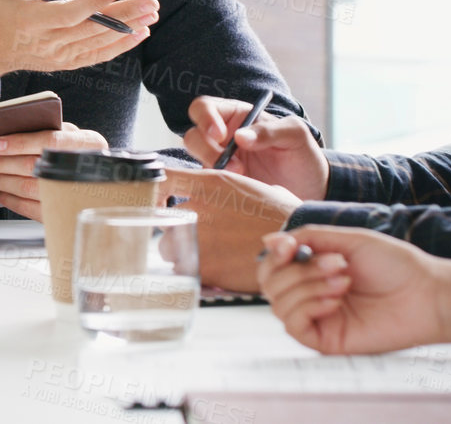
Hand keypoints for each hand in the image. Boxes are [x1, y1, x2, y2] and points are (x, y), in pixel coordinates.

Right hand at [0, 0, 158, 100]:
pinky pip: (97, 56)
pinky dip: (119, 45)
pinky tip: (139, 32)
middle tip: (151, 2)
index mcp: (28, 21)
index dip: (93, 2)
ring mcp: (57, 56)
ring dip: (127, 29)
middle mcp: (45, 42)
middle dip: (124, 15)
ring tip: (151, 14)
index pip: (66, 13)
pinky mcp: (65, 63)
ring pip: (98, 43)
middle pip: (90, 29)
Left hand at [0, 122, 107, 218]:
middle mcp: (84, 170)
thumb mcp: (68, 132)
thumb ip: (44, 129)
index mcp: (88, 142)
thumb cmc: (76, 149)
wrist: (103, 178)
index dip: (22, 143)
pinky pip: (30, 209)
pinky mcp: (63, 213)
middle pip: (33, 167)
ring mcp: (73, 195)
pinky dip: (8, 199)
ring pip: (28, 189)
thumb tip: (2, 132)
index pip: (51, 141)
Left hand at [164, 167, 302, 290]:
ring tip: (208, 257)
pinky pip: (182, 269)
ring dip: (183, 252)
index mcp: (210, 182)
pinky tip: (213, 271)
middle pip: (165, 219)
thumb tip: (213, 196)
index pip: (163, 178)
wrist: (300, 246)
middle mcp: (197, 207)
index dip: (152, 190)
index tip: (151, 200)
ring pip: (169, 247)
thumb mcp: (252, 188)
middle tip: (197, 237)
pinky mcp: (202, 265)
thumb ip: (224, 190)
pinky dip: (194, 272)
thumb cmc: (283, 217)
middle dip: (177, 229)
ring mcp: (197, 237)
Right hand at [182, 96, 327, 199]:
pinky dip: (211, 186)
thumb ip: (270, 130)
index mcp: (237, 116)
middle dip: (206, 149)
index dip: (205, 118)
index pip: (205, 108)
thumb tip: (240, 136)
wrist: (311, 191)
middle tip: (234, 166)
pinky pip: (204, 183)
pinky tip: (232, 190)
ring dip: (211, 168)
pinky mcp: (220, 185)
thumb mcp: (295, 135)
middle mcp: (222, 138)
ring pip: (195, 160)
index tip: (220, 135)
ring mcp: (220, 162)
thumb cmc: (302, 156)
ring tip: (240, 178)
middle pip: (193, 135)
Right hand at [257, 226, 450, 353]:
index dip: (274, 254)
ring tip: (344, 280)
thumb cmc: (395, 265)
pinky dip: (308, 306)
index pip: (272, 265)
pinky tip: (335, 300)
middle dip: (296, 270)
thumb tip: (268, 239)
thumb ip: (309, 237)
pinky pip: (293, 326)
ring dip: (307, 286)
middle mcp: (310, 294)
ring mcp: (317, 318)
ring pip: (278, 303)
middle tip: (336, 262)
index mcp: (313, 269)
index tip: (290, 246)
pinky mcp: (325, 340)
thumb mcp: (348, 240)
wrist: (427, 294)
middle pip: (268, 284)